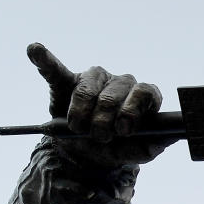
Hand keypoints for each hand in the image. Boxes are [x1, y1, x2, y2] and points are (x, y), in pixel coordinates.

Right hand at [26, 42, 177, 166]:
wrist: (87, 154)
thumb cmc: (116, 147)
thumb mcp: (136, 151)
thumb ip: (152, 144)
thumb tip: (169, 136)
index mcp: (142, 97)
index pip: (145, 92)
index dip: (134, 109)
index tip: (124, 128)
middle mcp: (121, 83)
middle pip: (115, 93)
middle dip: (105, 119)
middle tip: (99, 136)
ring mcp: (95, 79)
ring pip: (88, 89)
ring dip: (82, 113)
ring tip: (79, 128)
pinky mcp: (67, 80)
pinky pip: (55, 69)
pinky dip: (44, 60)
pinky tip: (35, 50)